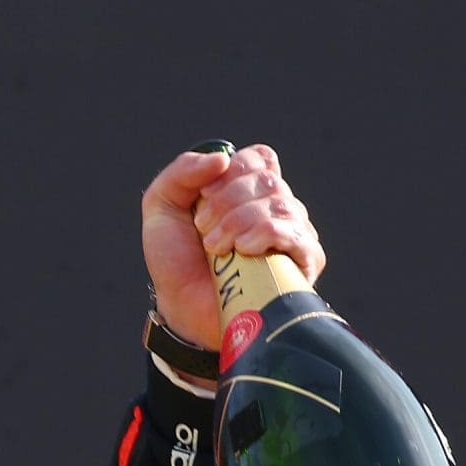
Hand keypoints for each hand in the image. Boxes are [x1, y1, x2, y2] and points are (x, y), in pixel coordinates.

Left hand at [141, 143, 325, 348]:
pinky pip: (294, 232)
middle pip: (267, 179)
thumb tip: (221, 159)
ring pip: (280, 204)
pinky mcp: (304, 261)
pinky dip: (263, 235)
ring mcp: (293, 233)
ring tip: (216, 247)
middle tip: (203, 229)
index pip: (260, 158)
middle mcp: (276, 208)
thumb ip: (182, 172)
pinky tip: (243, 251)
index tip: (204, 196)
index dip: (232, 171)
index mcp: (248, 191)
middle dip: (226, 201)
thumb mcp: (161, 206)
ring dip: (238, 222)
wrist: (182, 308)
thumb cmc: (176, 260)